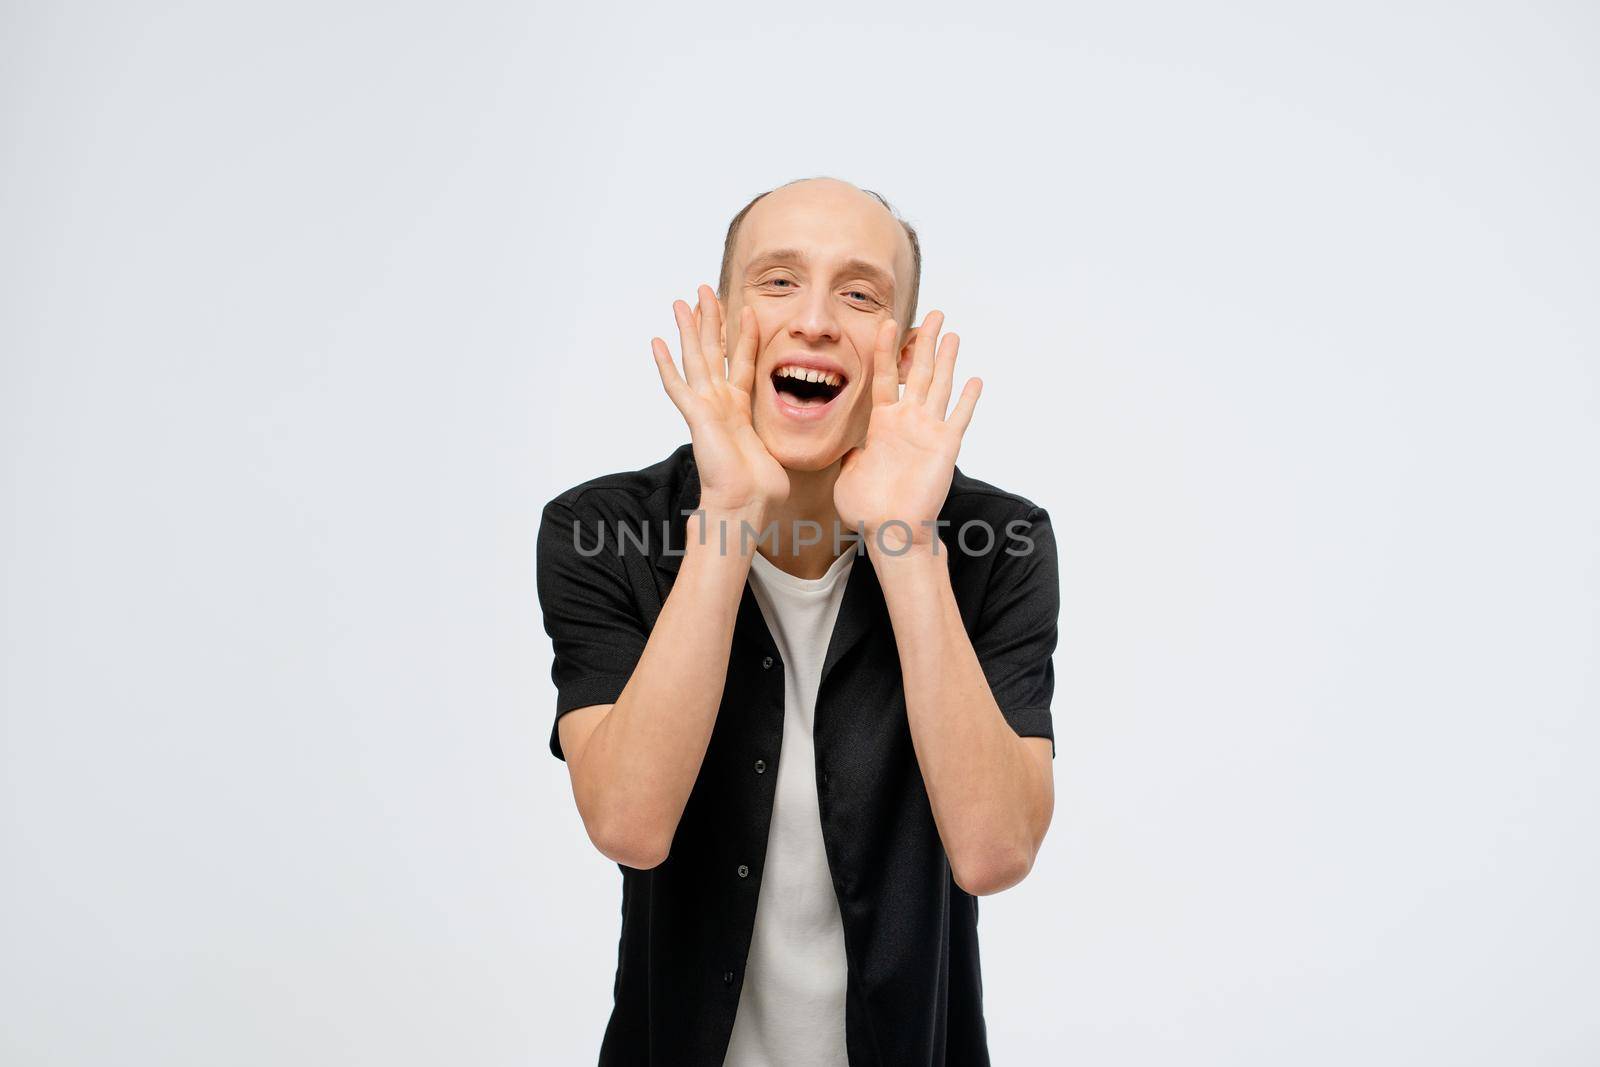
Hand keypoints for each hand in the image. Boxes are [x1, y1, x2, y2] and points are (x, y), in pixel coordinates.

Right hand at [652, 285, 788, 523]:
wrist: (745, 503)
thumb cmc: (761, 487)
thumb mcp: (780, 450)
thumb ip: (787, 437)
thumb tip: (815, 440)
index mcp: (738, 409)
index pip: (740, 362)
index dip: (744, 335)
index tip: (745, 309)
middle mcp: (719, 403)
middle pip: (713, 351)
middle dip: (710, 319)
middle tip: (704, 290)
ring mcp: (705, 408)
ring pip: (695, 359)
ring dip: (689, 329)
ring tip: (681, 301)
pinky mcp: (697, 416)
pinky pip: (678, 385)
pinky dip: (666, 363)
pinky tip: (657, 341)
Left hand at [833, 310, 980, 550]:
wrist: (890, 531)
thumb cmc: (867, 509)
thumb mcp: (846, 473)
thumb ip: (849, 450)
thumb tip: (847, 443)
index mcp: (882, 424)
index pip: (885, 376)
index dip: (886, 349)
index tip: (887, 322)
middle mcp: (907, 422)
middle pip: (917, 371)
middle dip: (924, 340)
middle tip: (932, 313)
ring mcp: (928, 432)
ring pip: (939, 386)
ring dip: (947, 359)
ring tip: (952, 332)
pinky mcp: (945, 446)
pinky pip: (958, 417)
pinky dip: (968, 398)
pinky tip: (975, 379)